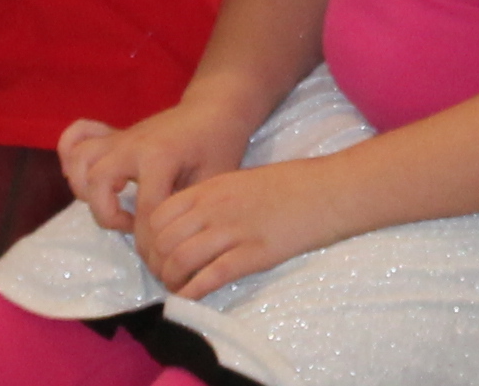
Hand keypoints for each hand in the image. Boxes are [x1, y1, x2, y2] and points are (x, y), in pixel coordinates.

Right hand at [59, 95, 259, 239]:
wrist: (215, 107)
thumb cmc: (219, 144)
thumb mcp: (213, 180)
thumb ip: (188, 211)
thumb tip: (171, 247)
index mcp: (160, 157)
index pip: (144, 209)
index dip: (148, 239)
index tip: (158, 253)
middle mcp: (132, 145)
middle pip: (98, 183)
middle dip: (108, 214)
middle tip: (131, 223)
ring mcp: (119, 137)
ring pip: (80, 162)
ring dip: (87, 189)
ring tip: (111, 202)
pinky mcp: (113, 135)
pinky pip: (76, 137)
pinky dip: (70, 156)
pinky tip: (85, 177)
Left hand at [134, 143, 372, 299]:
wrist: (329, 190)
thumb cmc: (289, 185)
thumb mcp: (241, 181)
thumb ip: (212, 198)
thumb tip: (188, 224)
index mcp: (211, 187)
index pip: (159, 215)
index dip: (150, 240)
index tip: (157, 254)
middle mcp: (215, 207)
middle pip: (164, 241)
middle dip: (157, 265)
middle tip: (165, 276)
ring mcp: (234, 230)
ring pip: (181, 260)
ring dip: (172, 281)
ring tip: (177, 288)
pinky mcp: (253, 254)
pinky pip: (210, 277)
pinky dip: (193, 292)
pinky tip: (192, 297)